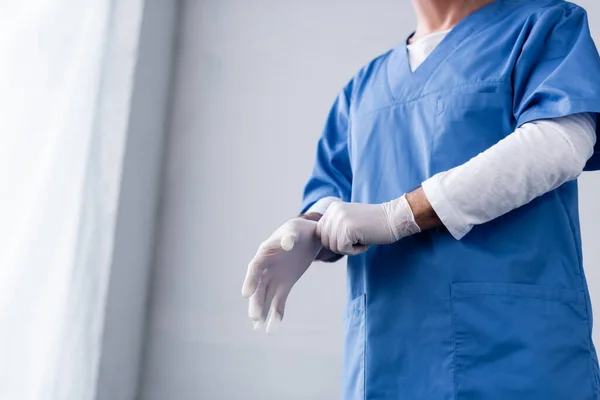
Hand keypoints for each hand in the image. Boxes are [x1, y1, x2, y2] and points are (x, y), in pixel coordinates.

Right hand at [241, 218, 320, 332]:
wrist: (308, 237)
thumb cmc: (299, 231)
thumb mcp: (297, 230)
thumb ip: (291, 237)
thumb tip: (287, 243)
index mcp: (265, 252)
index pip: (255, 267)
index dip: (250, 280)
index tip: (246, 294)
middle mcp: (266, 267)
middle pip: (258, 286)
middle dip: (256, 302)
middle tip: (254, 317)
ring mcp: (274, 277)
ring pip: (265, 296)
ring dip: (262, 311)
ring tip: (258, 327)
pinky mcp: (285, 285)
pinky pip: (278, 301)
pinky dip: (276, 314)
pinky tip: (272, 329)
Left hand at [315, 195, 419, 255]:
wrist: (394, 218)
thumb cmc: (373, 224)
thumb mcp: (348, 220)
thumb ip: (334, 227)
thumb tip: (321, 241)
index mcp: (332, 208)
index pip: (320, 233)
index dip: (334, 241)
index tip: (351, 236)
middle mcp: (333, 211)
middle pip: (325, 241)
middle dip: (341, 246)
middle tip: (358, 238)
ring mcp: (340, 219)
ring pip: (334, 247)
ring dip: (349, 249)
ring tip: (362, 238)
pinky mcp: (348, 228)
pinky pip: (343, 250)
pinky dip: (355, 251)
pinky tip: (365, 242)